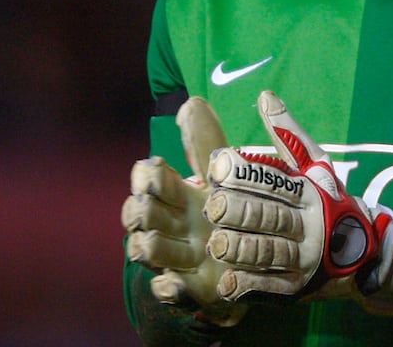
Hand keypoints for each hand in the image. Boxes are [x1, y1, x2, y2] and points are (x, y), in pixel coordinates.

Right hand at [121, 96, 246, 326]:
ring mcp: (176, 258)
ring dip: (147, 245)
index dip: (146, 175)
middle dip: (140, 209)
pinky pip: (167, 291)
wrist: (254, 259)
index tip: (154, 168)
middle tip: (148, 207)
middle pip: (139, 214)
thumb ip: (207, 140)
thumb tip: (190, 102)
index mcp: (178, 193)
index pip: (148, 178)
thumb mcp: (224, 173)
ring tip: (150, 242)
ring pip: (145, 250)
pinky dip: (167, 288)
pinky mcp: (189, 288)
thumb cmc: (232, 209)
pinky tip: (172, 282)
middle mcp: (170, 224)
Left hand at [204, 90, 392, 313]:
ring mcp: (305, 258)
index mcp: (309, 191)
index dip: (245, 174)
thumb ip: (287, 133)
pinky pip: (272, 286)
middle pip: (271, 217)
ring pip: (270, 252)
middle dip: (240, 211)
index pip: (275, 180)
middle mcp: (308, 224)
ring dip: (241, 249)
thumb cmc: (330, 200)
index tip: (216, 166)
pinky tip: (227, 283)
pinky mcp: (298, 286)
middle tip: (213, 207)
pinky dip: (249, 285)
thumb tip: (265, 95)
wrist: (366, 252)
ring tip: (216, 244)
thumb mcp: (315, 165)